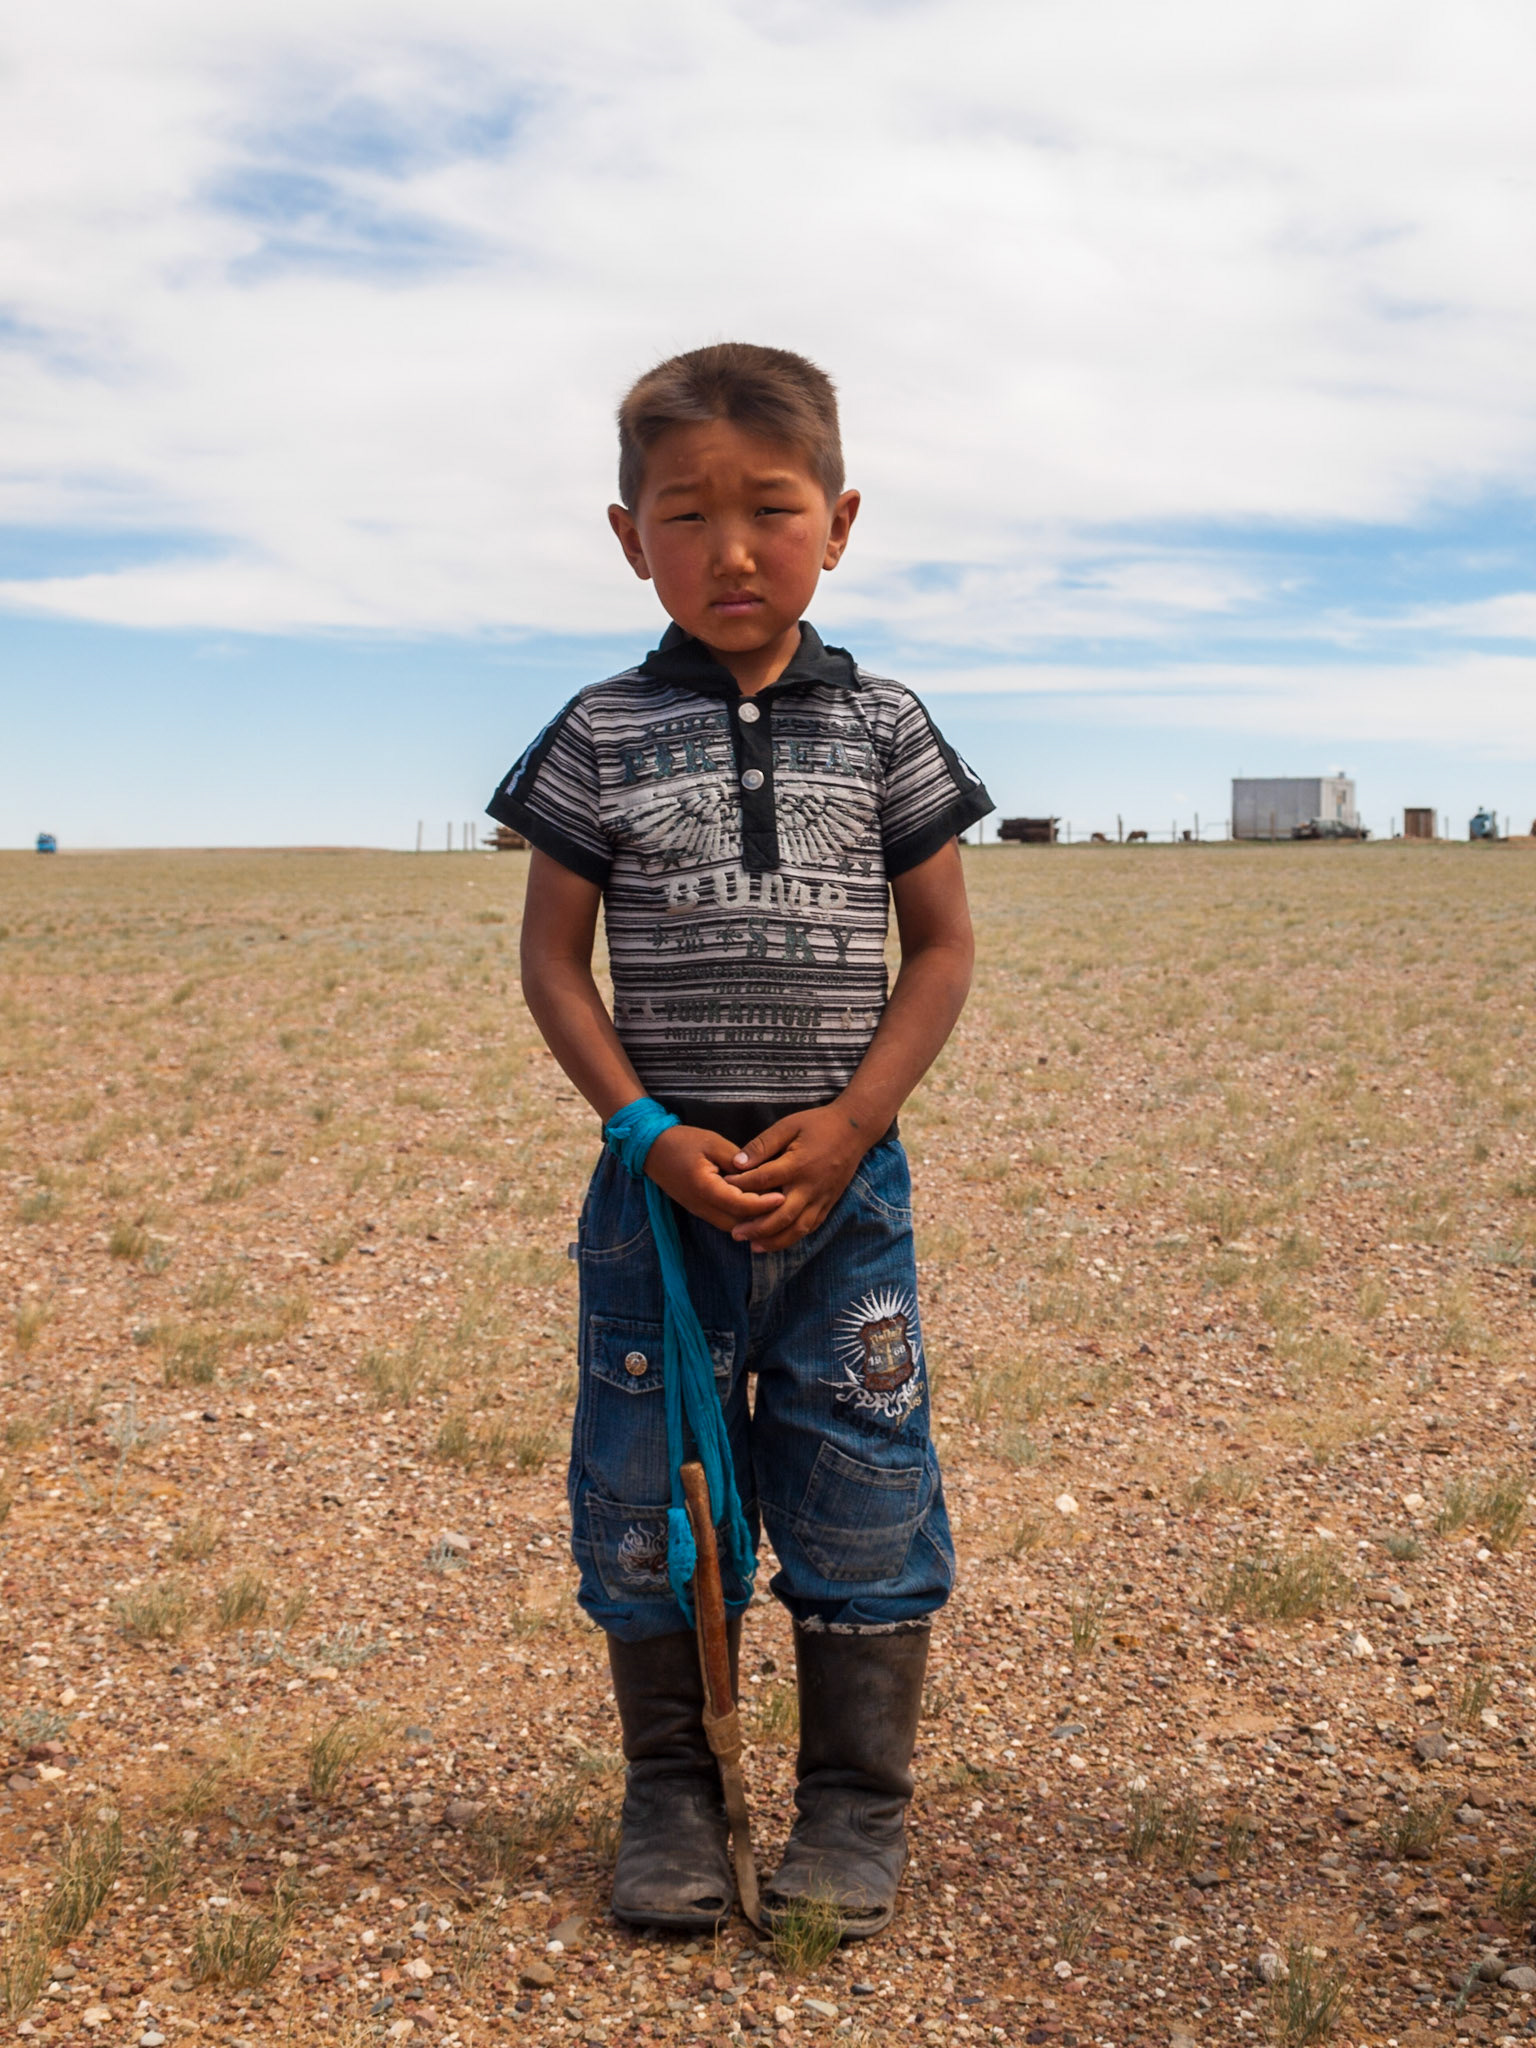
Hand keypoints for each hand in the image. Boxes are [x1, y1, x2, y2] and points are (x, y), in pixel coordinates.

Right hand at [644, 1124, 785, 1234]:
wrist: (652, 1150)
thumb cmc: (682, 1142)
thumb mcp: (712, 1142)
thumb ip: (737, 1159)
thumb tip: (761, 1172)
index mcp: (705, 1188)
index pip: (740, 1204)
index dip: (763, 1203)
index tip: (783, 1197)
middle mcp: (702, 1206)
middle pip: (740, 1223)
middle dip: (762, 1217)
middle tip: (785, 1203)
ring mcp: (700, 1211)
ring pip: (734, 1226)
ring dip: (753, 1220)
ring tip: (774, 1206)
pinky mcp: (701, 1211)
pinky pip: (726, 1221)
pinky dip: (742, 1217)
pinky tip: (757, 1205)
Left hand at [720, 1104, 867, 1251]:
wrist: (855, 1129)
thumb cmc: (818, 1124)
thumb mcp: (788, 1125)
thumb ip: (762, 1144)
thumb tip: (737, 1163)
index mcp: (798, 1164)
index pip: (763, 1181)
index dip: (741, 1185)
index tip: (724, 1186)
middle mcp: (810, 1186)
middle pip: (781, 1215)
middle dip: (756, 1228)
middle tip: (736, 1234)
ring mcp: (822, 1197)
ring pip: (797, 1228)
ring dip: (775, 1241)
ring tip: (754, 1246)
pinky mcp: (829, 1203)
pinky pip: (811, 1226)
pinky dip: (794, 1237)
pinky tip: (778, 1241)